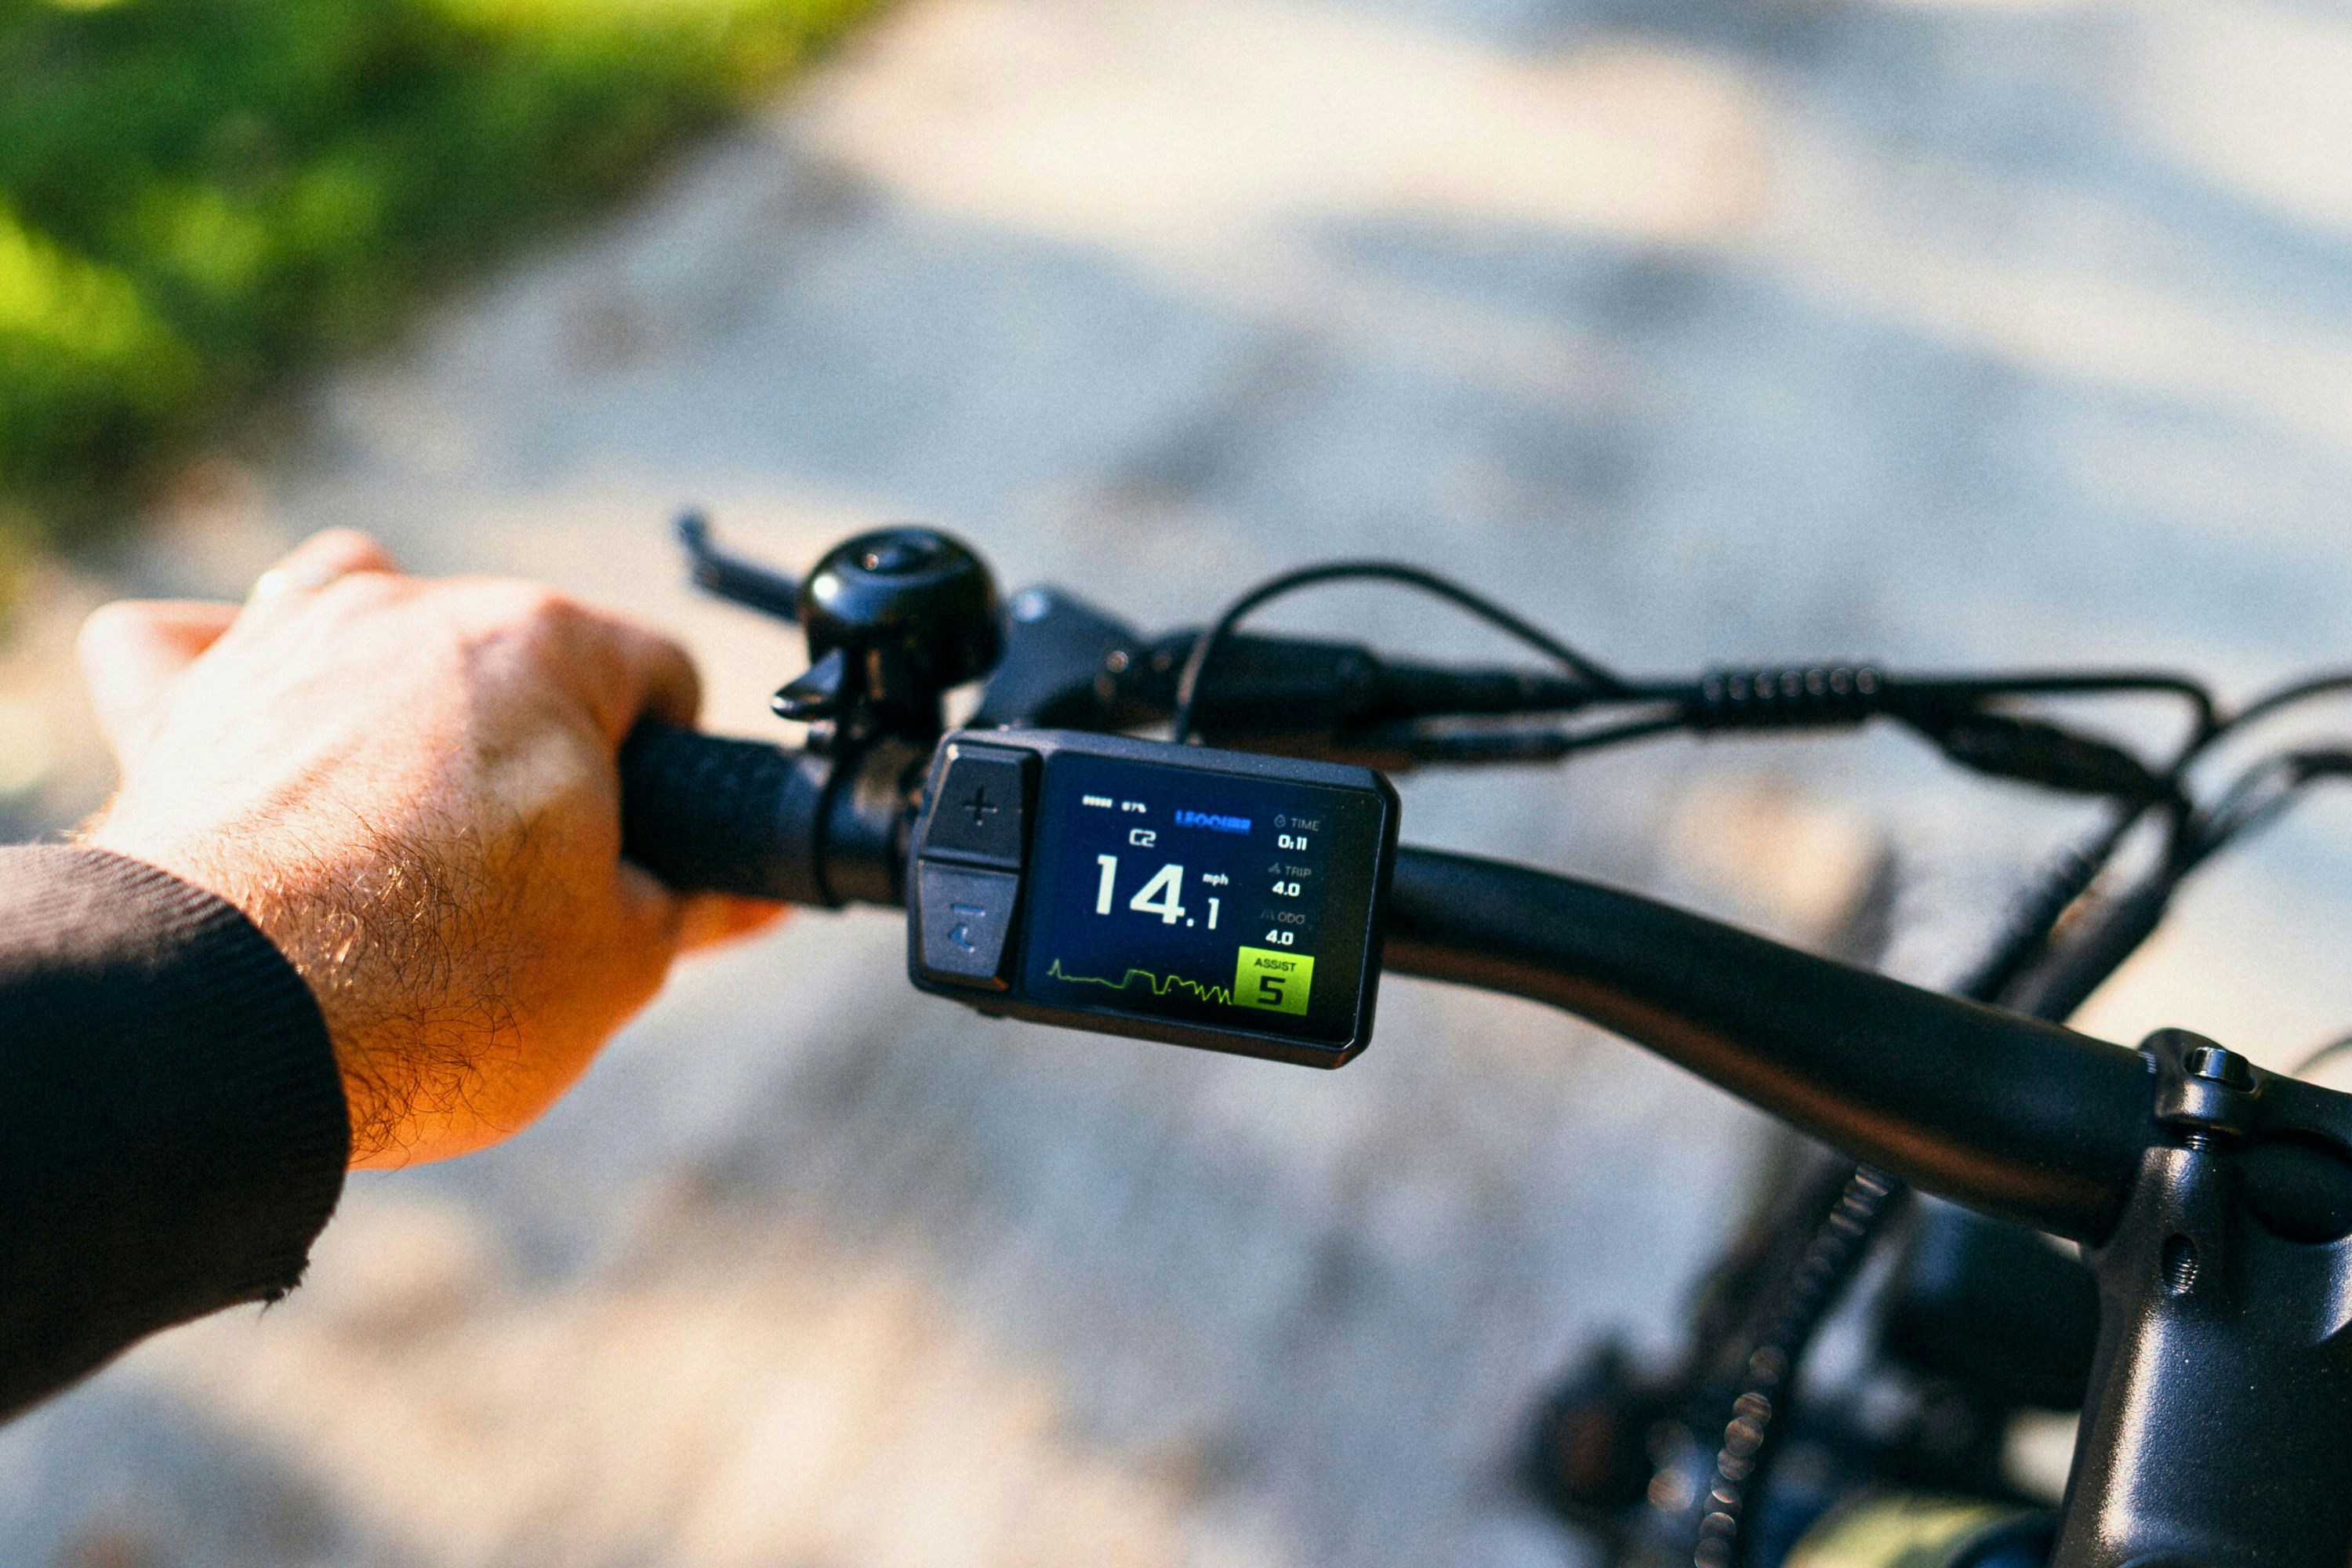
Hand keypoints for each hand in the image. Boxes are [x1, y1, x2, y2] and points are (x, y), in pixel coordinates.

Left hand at [77, 530, 782, 1167]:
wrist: (223, 1034)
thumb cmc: (437, 988)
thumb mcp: (619, 958)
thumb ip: (694, 904)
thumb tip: (756, 895)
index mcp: (544, 646)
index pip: (659, 678)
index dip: (670, 773)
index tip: (641, 852)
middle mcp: (411, 609)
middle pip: (517, 649)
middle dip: (537, 739)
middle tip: (528, 871)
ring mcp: (280, 645)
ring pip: (358, 598)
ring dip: (394, 667)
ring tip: (405, 785)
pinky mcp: (173, 709)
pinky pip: (181, 645)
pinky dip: (219, 675)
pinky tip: (248, 725)